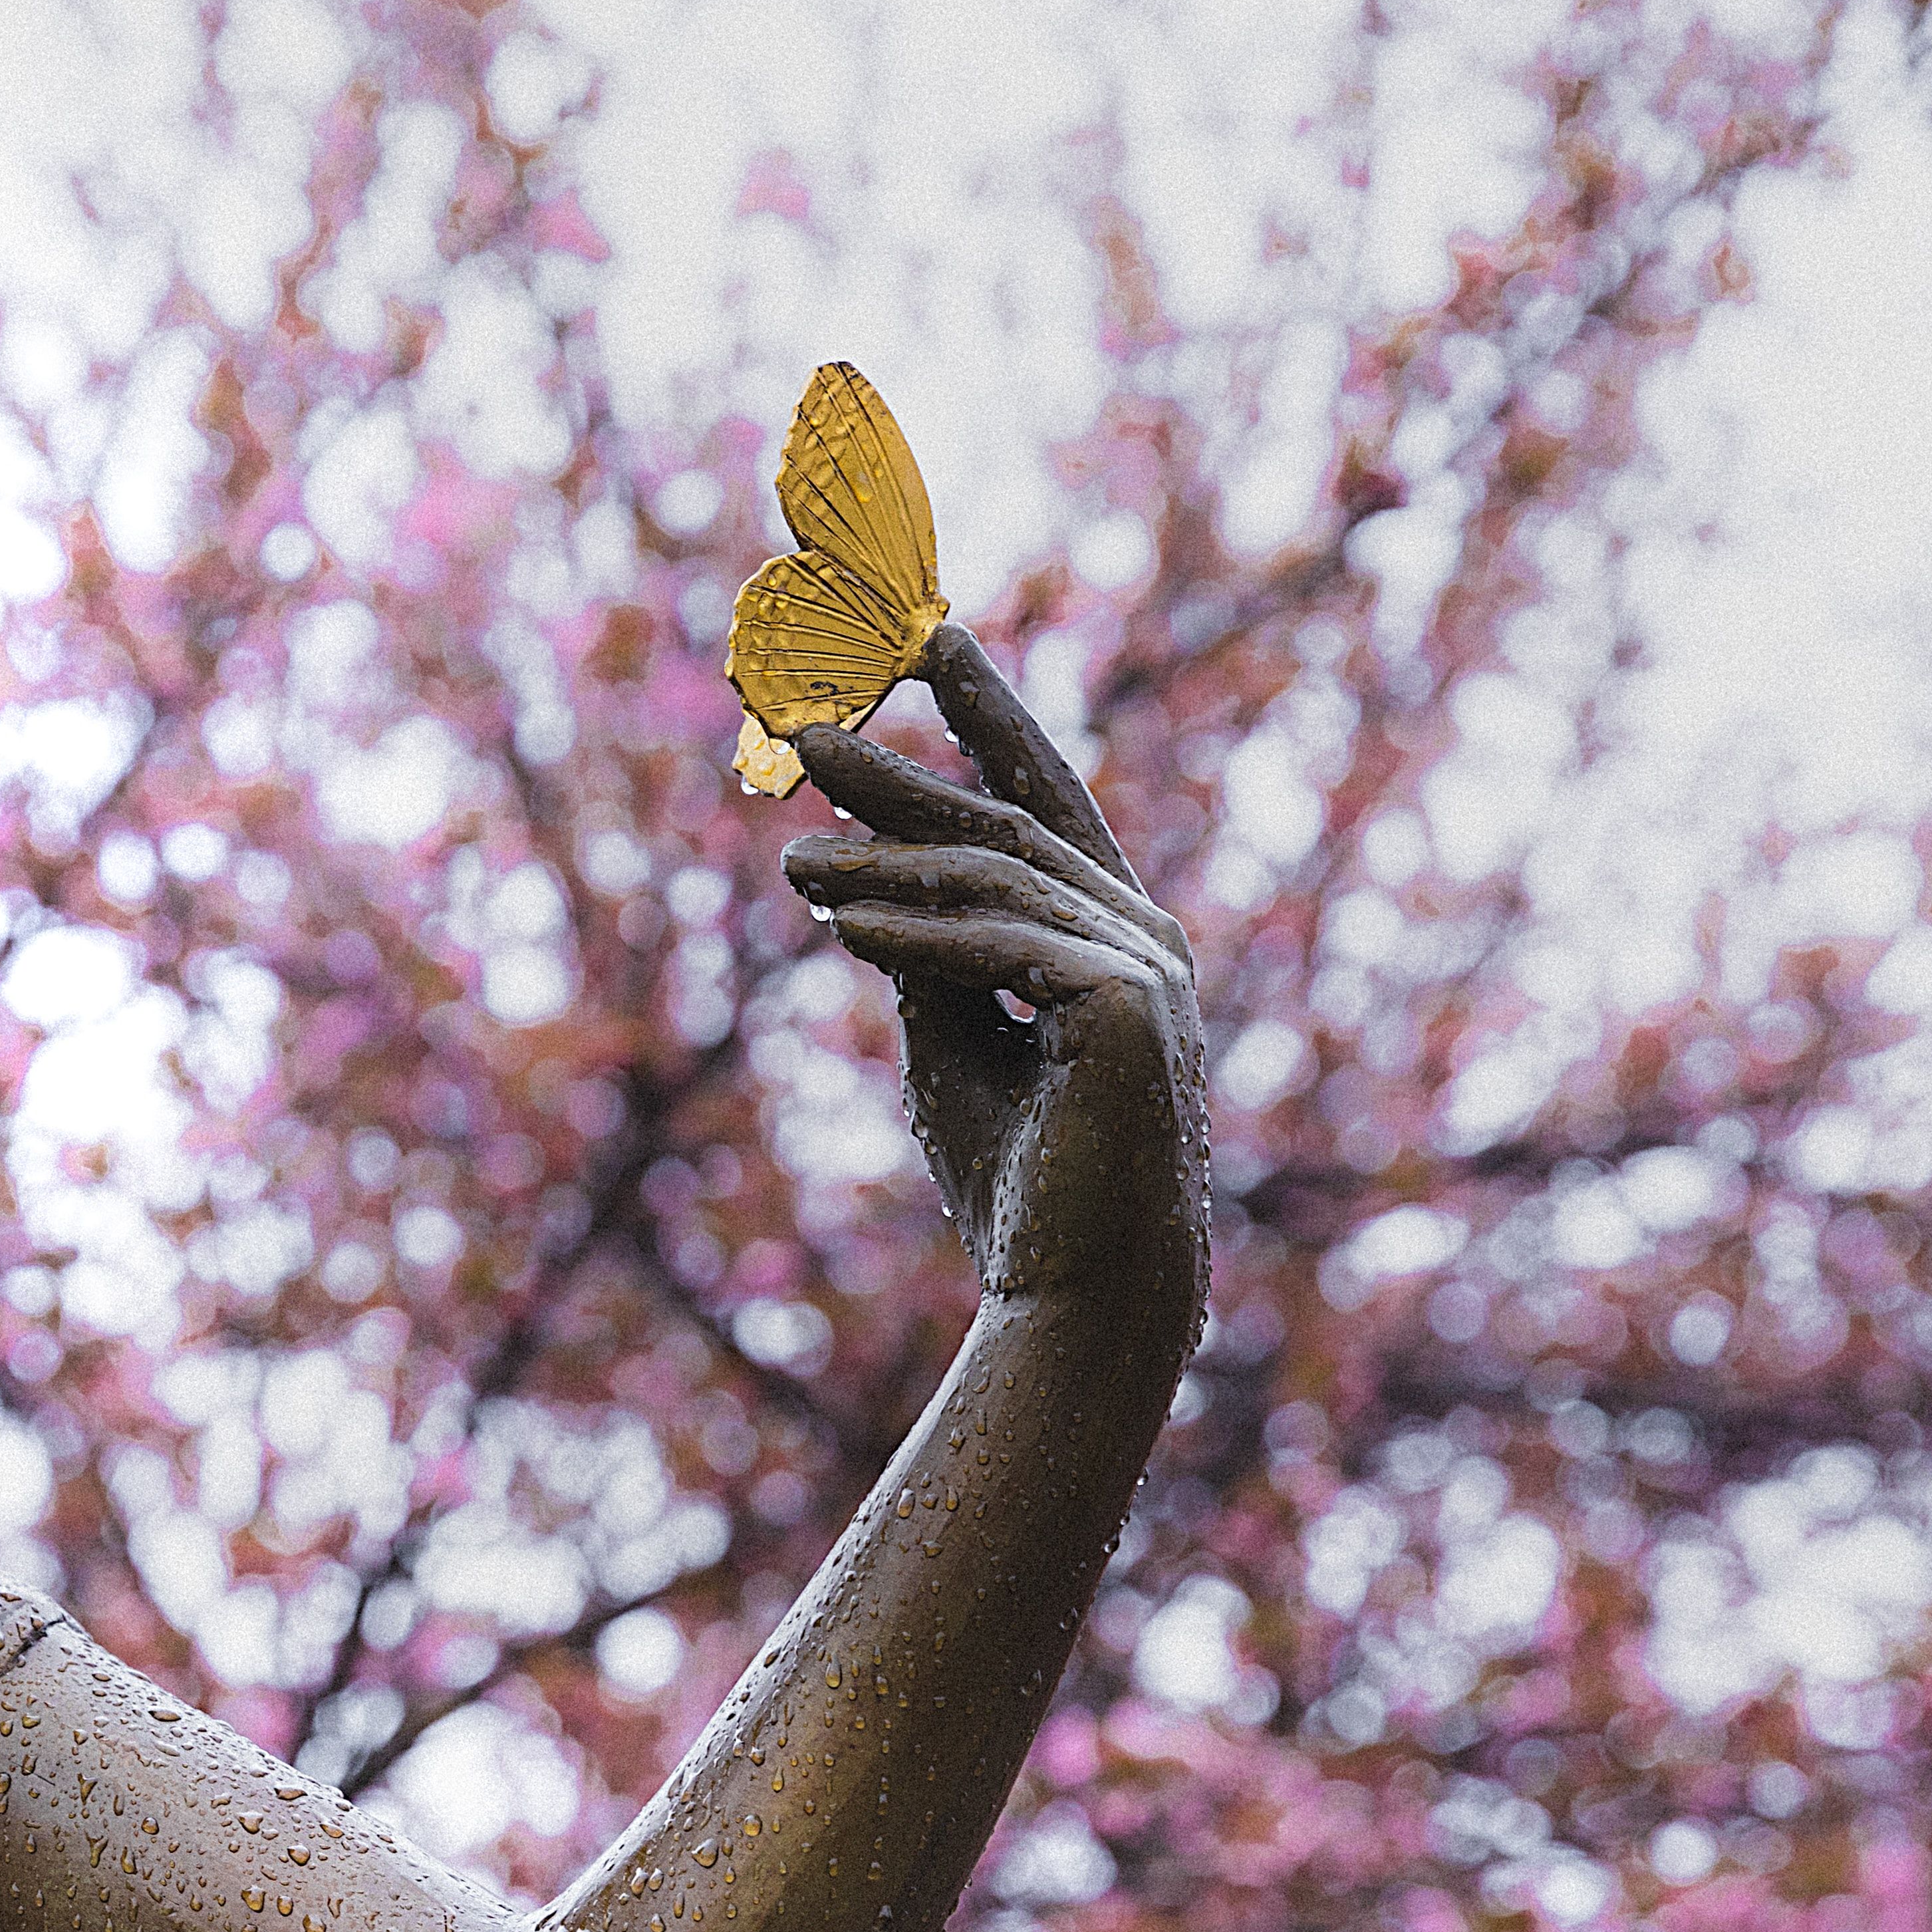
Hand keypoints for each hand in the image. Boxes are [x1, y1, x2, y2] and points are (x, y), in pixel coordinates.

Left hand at [783, 626, 1208, 1319]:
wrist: (1076, 1291)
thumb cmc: (1017, 1181)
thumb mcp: (952, 1040)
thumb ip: (929, 954)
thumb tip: (865, 880)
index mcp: (1114, 934)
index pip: (1045, 796)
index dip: (989, 712)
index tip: (932, 639)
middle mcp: (1143, 935)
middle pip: (1004, 823)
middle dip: (901, 774)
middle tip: (800, 731)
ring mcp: (1145, 966)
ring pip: (988, 882)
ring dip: (878, 865)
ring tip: (786, 860)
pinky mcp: (1124, 1005)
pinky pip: (993, 948)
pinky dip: (909, 935)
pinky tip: (837, 926)